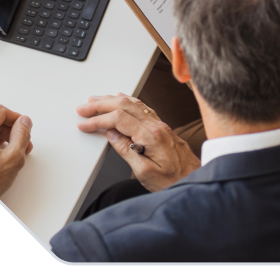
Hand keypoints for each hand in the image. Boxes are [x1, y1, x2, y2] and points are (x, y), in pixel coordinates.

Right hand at [76, 93, 200, 191]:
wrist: (195, 178)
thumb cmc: (173, 180)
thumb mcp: (145, 173)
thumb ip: (127, 151)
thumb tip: (111, 135)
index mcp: (151, 135)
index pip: (119, 119)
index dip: (98, 119)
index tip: (84, 123)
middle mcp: (157, 126)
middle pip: (125, 106)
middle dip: (102, 105)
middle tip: (84, 107)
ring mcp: (160, 125)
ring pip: (134, 104)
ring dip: (113, 100)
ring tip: (97, 100)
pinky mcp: (162, 128)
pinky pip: (143, 108)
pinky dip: (128, 102)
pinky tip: (122, 99)